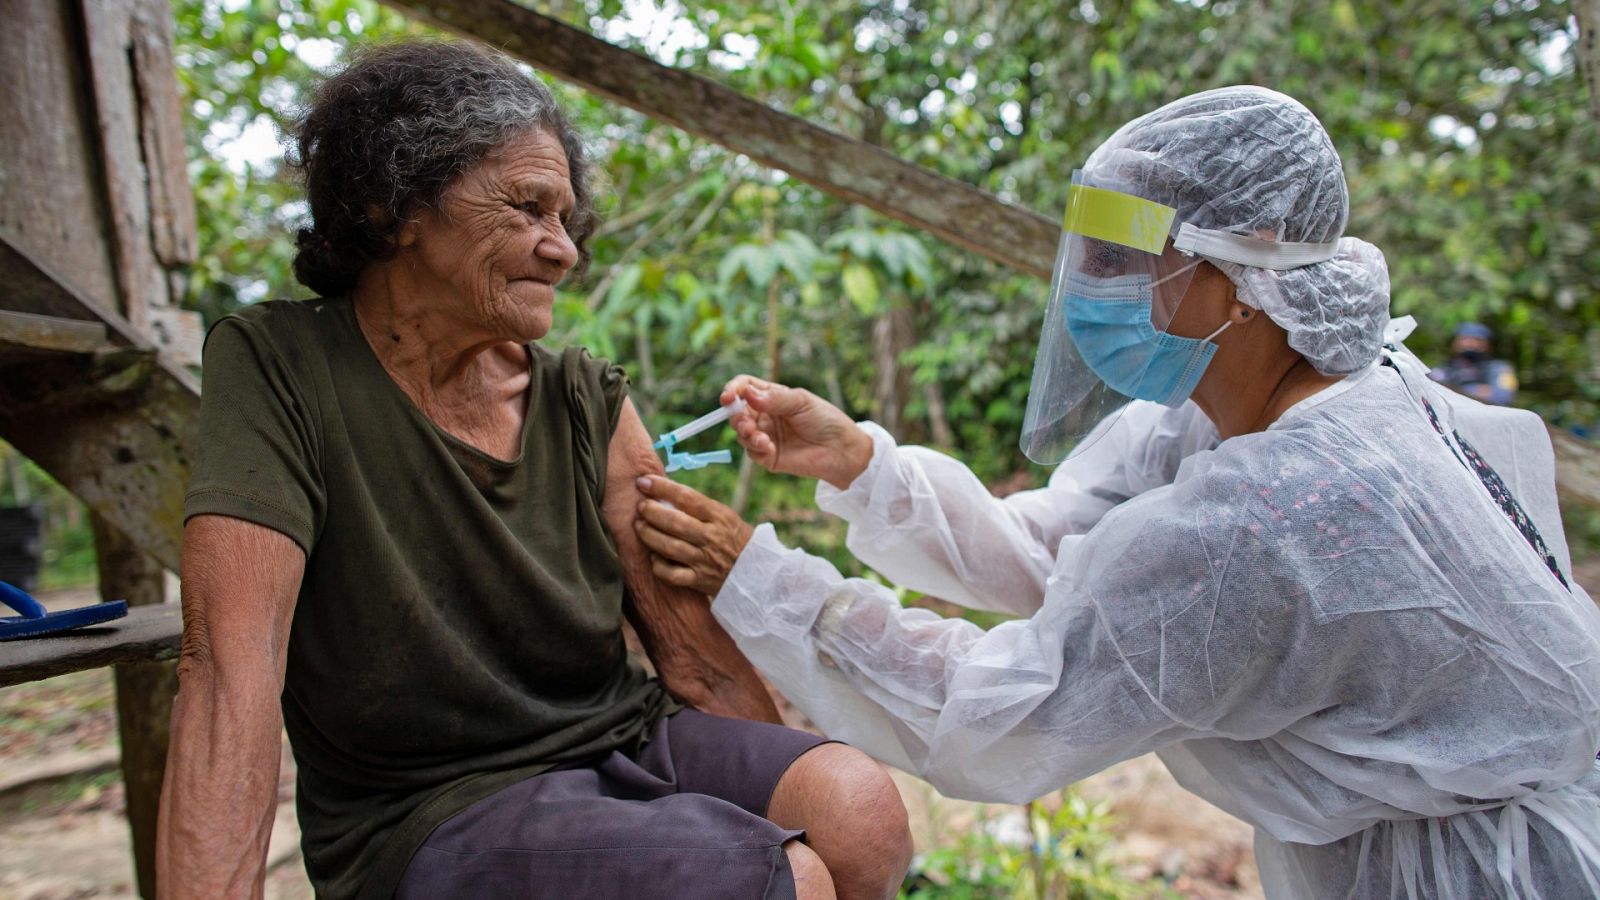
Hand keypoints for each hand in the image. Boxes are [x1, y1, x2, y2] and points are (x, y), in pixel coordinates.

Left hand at [634, 476, 754, 596]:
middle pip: (675, 522)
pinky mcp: (699, 581)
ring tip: (639, 526)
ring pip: (670, 547)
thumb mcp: (724, 516)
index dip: (662, 488)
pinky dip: (659, 566)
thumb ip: (698, 507)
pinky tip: (653, 557)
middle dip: (652, 512)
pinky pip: (672, 575)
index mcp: (719, 516)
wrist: (758, 572)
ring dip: (649, 535)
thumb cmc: (735, 538)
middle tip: (640, 506)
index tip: (644, 481)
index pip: (687, 497)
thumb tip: (663, 492)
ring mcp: (704, 560)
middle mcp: (711, 537)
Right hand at [720, 375, 872, 489]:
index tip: (728, 397)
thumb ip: (775, 398)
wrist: (841, 450)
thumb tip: (747, 394)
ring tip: (759, 436)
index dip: (733, 390)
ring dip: (744, 433)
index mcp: (771, 396)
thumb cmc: (826, 420)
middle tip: (744, 422)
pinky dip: (756, 448)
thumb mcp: (801, 402)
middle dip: (735, 416)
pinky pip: (752, 452)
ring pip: (741, 432)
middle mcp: (765, 415)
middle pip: (737, 411)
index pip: (744, 387)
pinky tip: (768, 446)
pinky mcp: (768, 456)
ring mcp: (765, 436)